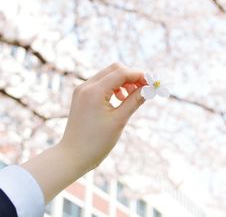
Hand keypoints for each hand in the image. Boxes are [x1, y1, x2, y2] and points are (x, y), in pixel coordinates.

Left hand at [21, 63, 146, 202]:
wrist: (73, 156)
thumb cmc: (96, 142)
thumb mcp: (119, 120)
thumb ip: (134, 101)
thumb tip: (148, 89)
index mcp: (94, 91)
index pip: (121, 73)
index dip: (139, 76)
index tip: (152, 83)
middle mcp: (85, 86)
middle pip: (114, 69)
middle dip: (131, 76)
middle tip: (145, 88)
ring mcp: (82, 90)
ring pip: (108, 75)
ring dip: (123, 82)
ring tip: (133, 96)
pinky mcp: (81, 96)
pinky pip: (101, 84)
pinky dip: (113, 87)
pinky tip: (121, 99)